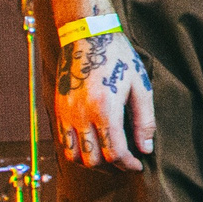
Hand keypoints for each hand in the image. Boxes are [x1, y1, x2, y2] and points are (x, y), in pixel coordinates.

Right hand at [55, 31, 155, 171]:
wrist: (87, 34)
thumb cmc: (118, 57)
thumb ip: (144, 120)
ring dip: (91, 162)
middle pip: (92, 159)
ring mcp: (65, 113)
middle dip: (111, 167)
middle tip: (125, 163)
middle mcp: (81, 115)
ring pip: (72, 154)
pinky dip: (76, 150)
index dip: (128, 164)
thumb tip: (146, 148)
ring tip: (108, 158)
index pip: (115, 152)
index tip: (138, 165)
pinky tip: (92, 144)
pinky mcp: (57, 109)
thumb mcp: (140, 86)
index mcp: (105, 109)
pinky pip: (62, 141)